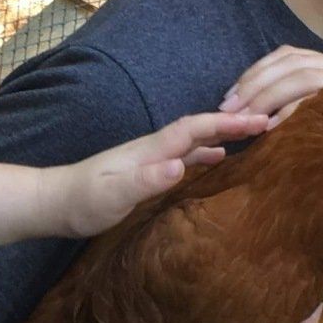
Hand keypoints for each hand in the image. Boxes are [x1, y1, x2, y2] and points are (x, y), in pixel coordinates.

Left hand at [46, 109, 268, 239]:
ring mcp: (149, 159)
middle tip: (269, 122)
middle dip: (233, 124)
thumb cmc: (82, 201)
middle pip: (199, 129)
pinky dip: (206, 154)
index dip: (227, 123)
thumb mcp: (113, 194)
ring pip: (193, 142)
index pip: (195, 128)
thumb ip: (145, 180)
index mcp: (151, 150)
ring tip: (253, 138)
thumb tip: (180, 165)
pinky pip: (185, 157)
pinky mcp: (145, 172)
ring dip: (222, 137)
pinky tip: (216, 160)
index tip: (260, 120)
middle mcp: (153, 149)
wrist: (54, 202)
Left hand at [226, 51, 322, 240]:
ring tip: (245, 122)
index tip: (228, 100)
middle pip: (294, 62)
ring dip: (270, 96)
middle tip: (227, 112)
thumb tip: (238, 113)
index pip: (290, 56)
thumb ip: (287, 117)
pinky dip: (295, 111)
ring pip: (307, 74)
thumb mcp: (312, 139)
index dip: (256, 73)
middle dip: (255, 85)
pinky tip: (272, 130)